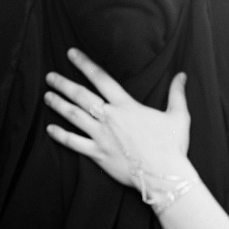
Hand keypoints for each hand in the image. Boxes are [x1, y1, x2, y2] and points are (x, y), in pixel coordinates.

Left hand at [44, 48, 195, 190]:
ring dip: (58, 105)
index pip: (101, 78)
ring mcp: (101, 136)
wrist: (164, 175)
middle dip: (63, 84)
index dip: (85, 64)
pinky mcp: (98, 154)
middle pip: (81, 96)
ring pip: (74, 116)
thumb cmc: (172, 145)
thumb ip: (177, 93)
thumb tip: (182, 75)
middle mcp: (110, 117)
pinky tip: (49, 130)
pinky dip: (61, 136)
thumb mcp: (178, 115)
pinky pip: (74, 143)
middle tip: (49, 76)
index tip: (71, 53)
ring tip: (47, 96)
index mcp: (126, 105)